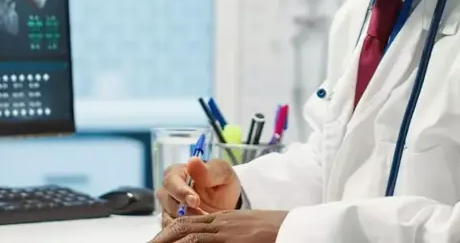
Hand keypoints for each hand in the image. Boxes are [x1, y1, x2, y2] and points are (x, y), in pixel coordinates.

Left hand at [149, 210, 287, 242]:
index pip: (188, 222)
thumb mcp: (248, 230)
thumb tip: (219, 238)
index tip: (158, 242)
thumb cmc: (278, 231)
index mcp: (225, 219)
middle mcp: (223, 222)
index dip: (168, 233)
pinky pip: (202, 242)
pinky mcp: (233, 239)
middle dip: (161, 238)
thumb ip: (230, 232)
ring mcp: (227, 232)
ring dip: (167, 241)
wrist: (301, 228)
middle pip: (182, 226)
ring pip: (188, 235)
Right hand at [157, 157, 240, 227]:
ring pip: (166, 214)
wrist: (229, 201)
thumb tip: (192, 161)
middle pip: (165, 198)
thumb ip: (208, 170)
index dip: (181, 191)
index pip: (171, 180)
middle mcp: (169, 188)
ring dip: (182, 220)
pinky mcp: (172, 221)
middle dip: (181, 208)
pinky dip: (182, 230)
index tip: (195, 201)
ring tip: (201, 221)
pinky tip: (196, 228)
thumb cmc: (222, 181)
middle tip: (199, 214)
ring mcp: (169, 205)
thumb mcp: (222, 173)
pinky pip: (170, 227)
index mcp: (178, 172)